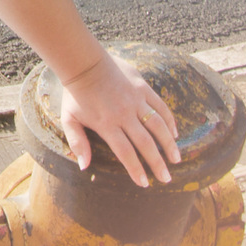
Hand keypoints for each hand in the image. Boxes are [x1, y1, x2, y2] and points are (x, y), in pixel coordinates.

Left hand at [59, 50, 181, 187]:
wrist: (83, 62)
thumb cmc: (75, 94)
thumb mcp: (69, 119)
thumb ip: (77, 143)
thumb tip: (84, 167)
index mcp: (107, 124)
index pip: (126, 152)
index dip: (136, 169)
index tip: (145, 183)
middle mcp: (124, 114)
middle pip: (145, 143)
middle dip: (157, 163)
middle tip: (166, 179)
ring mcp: (135, 100)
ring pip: (157, 126)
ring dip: (169, 144)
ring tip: (176, 159)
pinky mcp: (142, 88)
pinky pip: (160, 106)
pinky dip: (169, 121)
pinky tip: (175, 134)